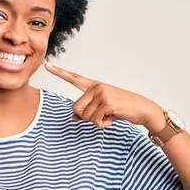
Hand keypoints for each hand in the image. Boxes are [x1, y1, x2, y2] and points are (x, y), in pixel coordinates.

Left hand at [44, 62, 163, 130]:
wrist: (142, 109)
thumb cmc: (122, 109)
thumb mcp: (102, 110)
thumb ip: (86, 112)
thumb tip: (72, 117)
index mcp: (94, 86)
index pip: (73, 78)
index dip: (59, 72)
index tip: (47, 65)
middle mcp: (96, 87)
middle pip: (76, 108)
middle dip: (86, 117)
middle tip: (101, 116)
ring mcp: (101, 93)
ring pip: (85, 116)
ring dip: (97, 122)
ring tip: (109, 116)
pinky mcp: (107, 102)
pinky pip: (95, 120)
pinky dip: (103, 124)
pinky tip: (112, 119)